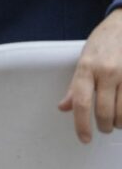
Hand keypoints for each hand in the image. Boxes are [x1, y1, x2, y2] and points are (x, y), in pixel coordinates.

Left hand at [58, 9, 121, 142]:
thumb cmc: (102, 42)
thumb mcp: (83, 59)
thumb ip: (75, 85)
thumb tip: (63, 107)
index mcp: (87, 67)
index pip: (81, 101)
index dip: (81, 124)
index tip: (84, 137)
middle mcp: (107, 72)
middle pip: (105, 112)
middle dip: (103, 126)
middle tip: (102, 127)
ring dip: (118, 123)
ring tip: (114, 120)